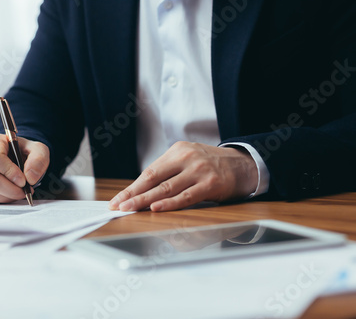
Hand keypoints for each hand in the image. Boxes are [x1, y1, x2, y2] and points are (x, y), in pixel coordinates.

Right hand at [0, 133, 49, 203]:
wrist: (15, 158)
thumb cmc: (23, 152)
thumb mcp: (38, 150)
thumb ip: (39, 159)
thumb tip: (30, 177)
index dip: (9, 172)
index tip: (23, 180)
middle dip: (12, 189)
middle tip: (25, 189)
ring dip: (9, 196)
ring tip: (19, 190)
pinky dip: (2, 199)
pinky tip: (10, 192)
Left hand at [109, 141, 257, 211]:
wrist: (243, 164)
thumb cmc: (210, 165)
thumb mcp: (187, 160)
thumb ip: (168, 172)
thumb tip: (140, 192)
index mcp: (177, 151)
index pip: (149, 172)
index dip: (132, 188)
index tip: (118, 200)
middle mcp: (186, 158)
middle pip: (153, 179)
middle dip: (133, 194)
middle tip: (118, 206)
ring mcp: (199, 170)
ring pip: (166, 189)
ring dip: (145, 201)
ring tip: (130, 209)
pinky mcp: (211, 184)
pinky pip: (186, 196)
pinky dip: (170, 204)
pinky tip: (156, 208)